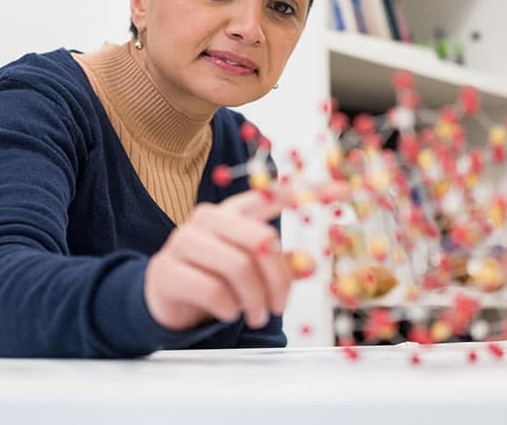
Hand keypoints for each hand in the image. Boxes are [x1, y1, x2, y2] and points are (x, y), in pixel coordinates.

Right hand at [143, 181, 347, 331]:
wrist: (164, 297)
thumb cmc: (213, 278)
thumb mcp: (249, 269)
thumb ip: (279, 264)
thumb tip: (309, 265)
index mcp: (232, 211)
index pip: (272, 195)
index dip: (307, 192)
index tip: (342, 191)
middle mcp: (208, 219)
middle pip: (260, 240)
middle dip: (278, 279)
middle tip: (279, 306)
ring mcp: (184, 241)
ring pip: (238, 267)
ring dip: (255, 300)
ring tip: (257, 316)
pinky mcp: (168, 270)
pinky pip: (214, 290)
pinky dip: (229, 309)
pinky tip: (229, 313)